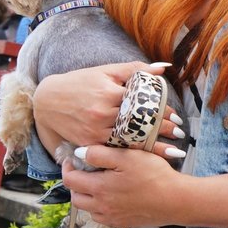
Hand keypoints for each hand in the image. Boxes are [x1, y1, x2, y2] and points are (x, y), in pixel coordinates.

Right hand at [32, 61, 181, 155]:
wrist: (47, 101)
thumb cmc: (79, 82)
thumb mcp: (105, 70)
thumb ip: (134, 69)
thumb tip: (163, 68)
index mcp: (109, 92)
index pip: (142, 102)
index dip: (161, 111)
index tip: (176, 116)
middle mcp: (102, 112)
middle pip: (139, 123)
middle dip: (162, 130)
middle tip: (180, 133)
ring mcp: (95, 129)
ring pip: (129, 140)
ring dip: (152, 147)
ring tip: (172, 152)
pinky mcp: (89, 142)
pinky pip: (114, 150)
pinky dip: (131, 154)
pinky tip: (145, 159)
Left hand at [61, 147, 181, 227]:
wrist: (176, 200)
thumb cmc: (153, 175)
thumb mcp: (127, 156)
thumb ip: (99, 154)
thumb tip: (79, 153)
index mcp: (99, 188)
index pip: (70, 180)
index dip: (68, 167)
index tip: (73, 159)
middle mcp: (101, 206)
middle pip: (75, 197)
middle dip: (75, 182)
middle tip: (83, 169)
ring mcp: (111, 217)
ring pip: (87, 208)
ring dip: (86, 195)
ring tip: (97, 181)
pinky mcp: (121, 223)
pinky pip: (101, 217)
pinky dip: (99, 206)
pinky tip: (110, 195)